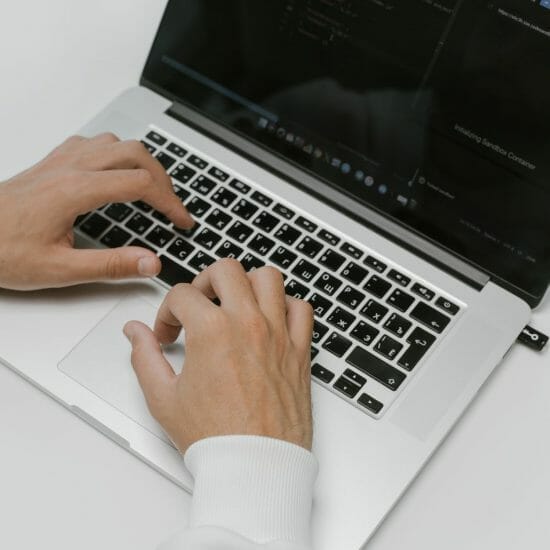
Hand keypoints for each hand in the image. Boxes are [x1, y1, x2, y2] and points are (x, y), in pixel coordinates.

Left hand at [0, 133, 193, 289]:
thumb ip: (111, 265)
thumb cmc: (2, 250)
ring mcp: (60, 161)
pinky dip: (116, 154)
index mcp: (75, 191)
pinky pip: (93, 143)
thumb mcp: (60, 269)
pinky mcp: (52, 163)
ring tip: (152, 188)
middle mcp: (70, 168)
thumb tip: (150, 262)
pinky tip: (115, 173)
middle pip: (135, 153)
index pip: (141, 184)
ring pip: (116, 142)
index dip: (170, 202)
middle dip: (163, 178)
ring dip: (142, 162)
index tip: (181, 220)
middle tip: (172, 205)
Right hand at [124, 259, 313, 452]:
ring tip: (235, 303)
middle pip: (226, 270)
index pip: (181, 294)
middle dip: (204, 281)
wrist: (255, 465)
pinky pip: (301, 308)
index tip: (168, 332)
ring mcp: (277, 334)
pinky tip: (270, 320)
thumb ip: (144, 357)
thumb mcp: (163, 398)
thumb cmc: (215, 438)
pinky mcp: (299, 349)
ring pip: (268, 278)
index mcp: (212, 332)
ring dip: (247, 283)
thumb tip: (135, 332)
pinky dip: (286, 306)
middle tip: (199, 305)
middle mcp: (247, 324)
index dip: (166, 312)